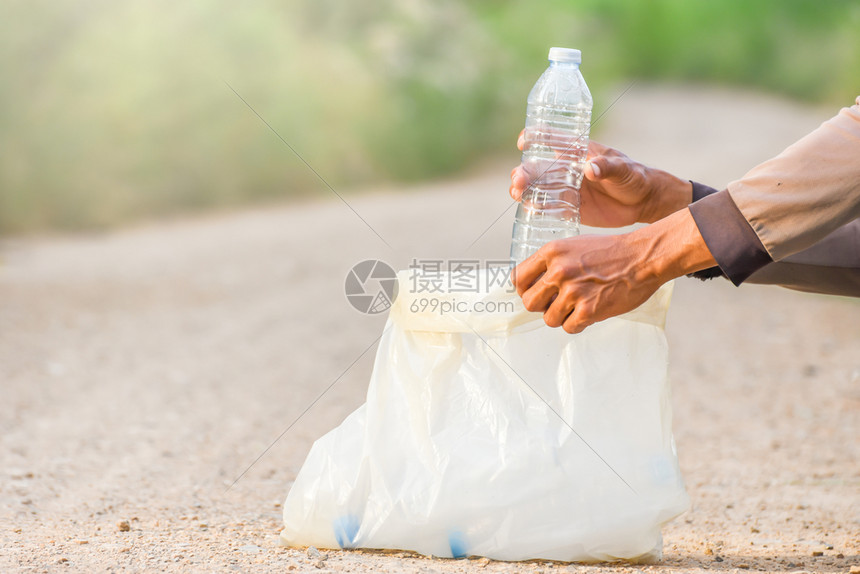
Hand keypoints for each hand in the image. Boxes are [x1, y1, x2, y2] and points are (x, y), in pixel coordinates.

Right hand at [509, 132, 692, 226]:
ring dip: (524, 189)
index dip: (534, 136)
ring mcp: (565, 188)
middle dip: (524, 171)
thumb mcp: (624, 169)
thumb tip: (590, 168)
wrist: (643, 202)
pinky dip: (536, 207)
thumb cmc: (635, 177)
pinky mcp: (569, 207)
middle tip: (518, 180)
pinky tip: (528, 208)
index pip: (552, 138)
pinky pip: (548, 207)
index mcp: (578, 152)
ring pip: (538, 187)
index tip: (523, 142)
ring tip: (516, 193)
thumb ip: (608, 167)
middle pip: (538, 166)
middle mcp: (566, 168)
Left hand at [512, 209, 716, 332]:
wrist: (643, 258)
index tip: (533, 293)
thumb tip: (538, 284)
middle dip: (541, 306)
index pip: (518, 278)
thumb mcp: (575, 245)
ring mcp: (573, 291)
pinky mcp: (588, 309)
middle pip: (529, 302)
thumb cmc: (612, 251)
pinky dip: (577, 325)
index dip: (524, 289)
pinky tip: (587, 315)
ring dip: (561, 317)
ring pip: (548, 319)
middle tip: (555, 304)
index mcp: (552, 252)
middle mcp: (558, 271)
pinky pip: (569, 328)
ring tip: (575, 308)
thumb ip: (554, 262)